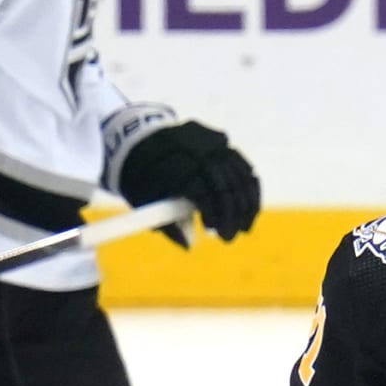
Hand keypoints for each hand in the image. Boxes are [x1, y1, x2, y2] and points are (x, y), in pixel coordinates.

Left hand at [102, 103, 260, 244]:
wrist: (136, 139)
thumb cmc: (140, 177)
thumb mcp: (143, 200)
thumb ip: (166, 224)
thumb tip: (190, 245)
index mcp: (172, 164)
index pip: (203, 191)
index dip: (213, 214)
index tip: (214, 232)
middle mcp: (195, 150)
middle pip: (225, 185)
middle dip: (232, 215)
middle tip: (229, 237)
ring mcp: (210, 143)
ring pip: (240, 176)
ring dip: (246, 205)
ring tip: (244, 227)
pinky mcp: (221, 141)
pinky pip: (243, 166)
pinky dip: (249, 188)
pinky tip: (248, 208)